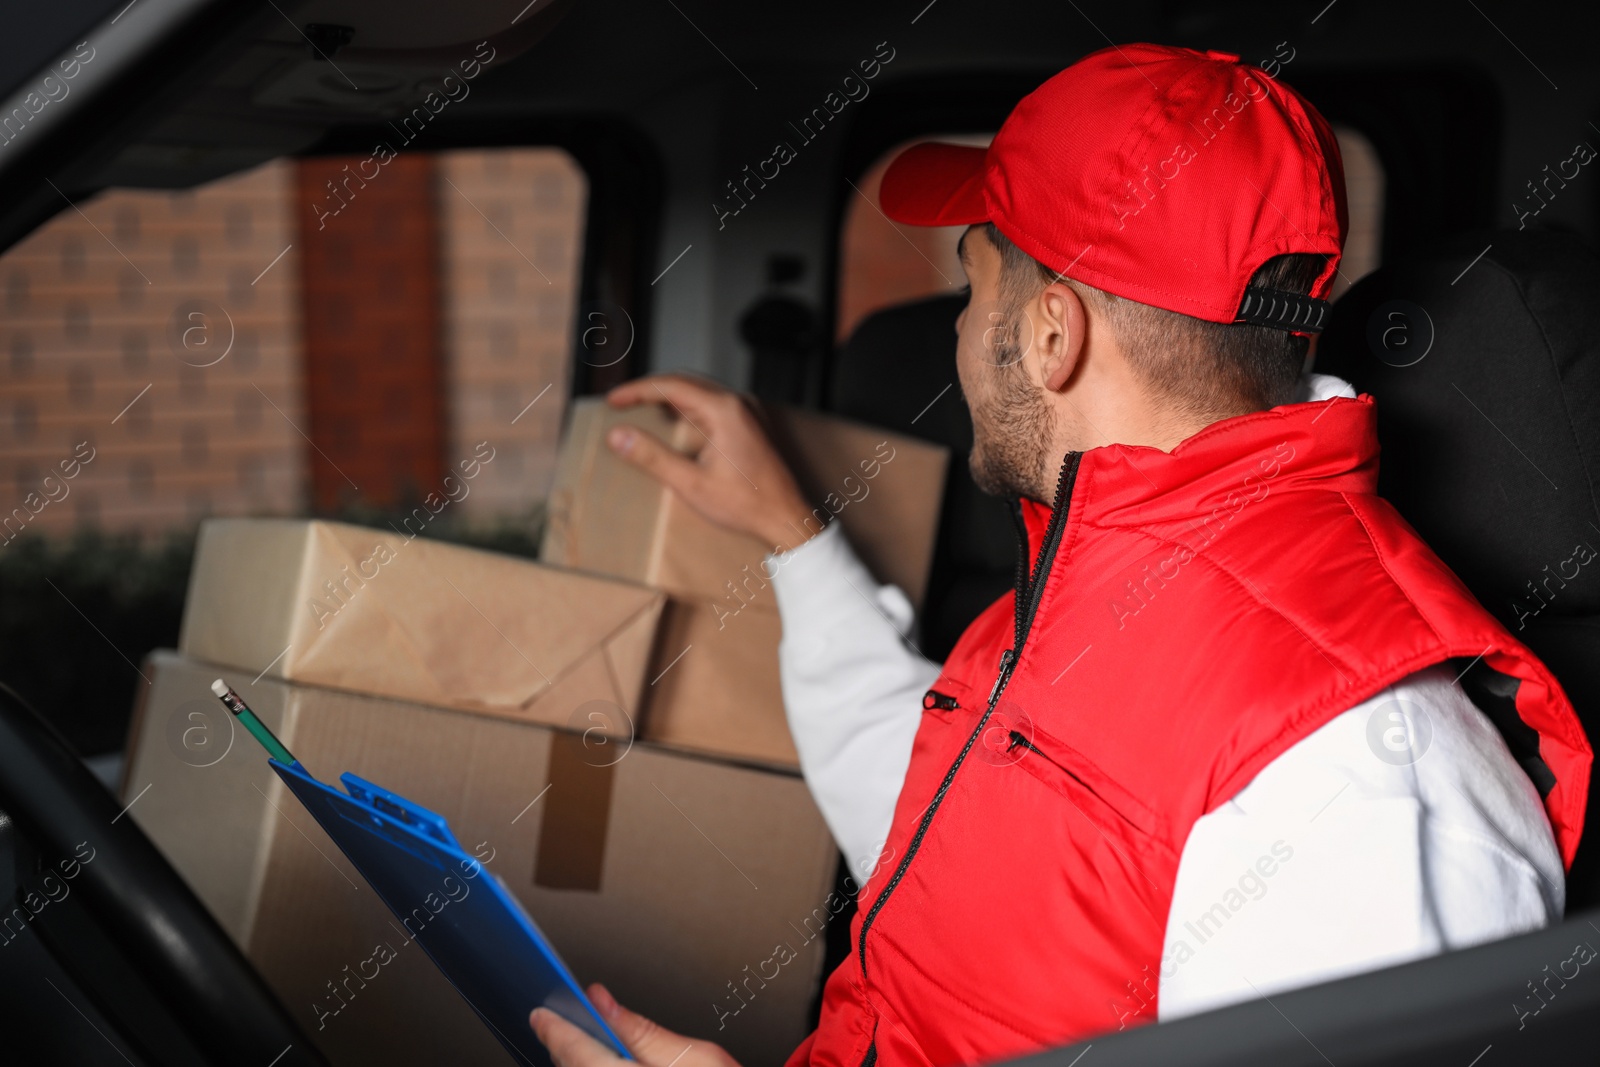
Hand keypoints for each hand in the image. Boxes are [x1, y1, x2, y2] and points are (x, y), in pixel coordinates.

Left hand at [530, 983, 741, 1066]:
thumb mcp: (695, 1055)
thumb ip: (643, 1029)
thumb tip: (602, 1000)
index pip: (577, 1053)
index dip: (555, 1030)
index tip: (540, 1013)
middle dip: (563, 1046)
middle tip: (554, 1020)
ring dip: (573, 1064)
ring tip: (574, 1042)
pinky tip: (596, 1062)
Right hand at [605, 374, 819, 554]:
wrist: (785, 519)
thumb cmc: (745, 504)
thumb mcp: (690, 483)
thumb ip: (651, 456)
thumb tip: (617, 435)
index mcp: (724, 410)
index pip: (671, 386)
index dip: (637, 390)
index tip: (612, 400)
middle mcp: (738, 403)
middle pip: (684, 382)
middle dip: (650, 389)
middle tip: (621, 402)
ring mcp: (747, 411)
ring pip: (698, 391)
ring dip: (668, 397)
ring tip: (639, 407)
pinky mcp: (750, 424)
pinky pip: (712, 404)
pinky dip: (687, 407)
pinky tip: (673, 420)